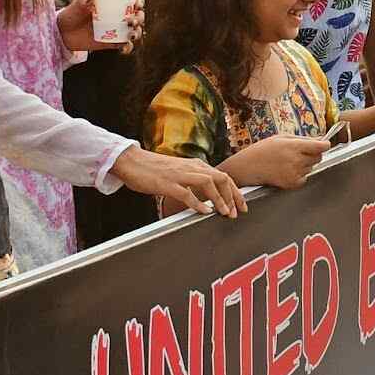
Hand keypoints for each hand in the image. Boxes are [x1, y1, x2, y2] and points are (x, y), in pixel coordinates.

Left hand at [58, 0, 143, 54]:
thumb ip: (83, 1)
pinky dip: (128, 47)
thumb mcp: (76, 5)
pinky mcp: (112, 43)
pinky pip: (125, 45)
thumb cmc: (71, 14)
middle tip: (131, 21)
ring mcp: (116, 30)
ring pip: (134, 31)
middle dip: (140, 18)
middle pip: (137, 16)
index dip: (139, 1)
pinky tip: (125, 47)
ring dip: (137, 32)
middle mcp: (118, 16)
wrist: (62, 32)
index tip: (138, 4)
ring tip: (131, 34)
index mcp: (113, 3)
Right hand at [110, 145, 245, 217]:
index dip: (235, 192)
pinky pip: (186, 193)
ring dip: (219, 199)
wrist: (132, 161)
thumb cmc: (155, 169)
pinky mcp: (167, 183)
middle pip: (221, 178)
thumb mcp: (180, 172)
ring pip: (208, 183)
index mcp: (196, 165)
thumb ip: (194, 180)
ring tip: (225, 213)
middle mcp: (191, 167)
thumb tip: (208, 194)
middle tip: (237, 213)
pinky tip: (204, 212)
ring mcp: (180, 174)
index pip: (223, 176)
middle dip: (232, 196)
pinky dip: (197, 203)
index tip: (242, 206)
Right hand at [233, 135, 330, 189]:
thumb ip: (303, 139)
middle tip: (301, 152)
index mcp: (294, 146)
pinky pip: (305, 178)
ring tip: (288, 161)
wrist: (249, 167)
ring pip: (311, 168)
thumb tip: (320, 139)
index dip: (324, 144)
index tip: (325, 143)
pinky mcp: (292, 184)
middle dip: (314, 154)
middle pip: (318, 157)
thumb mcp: (282, 137)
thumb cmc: (263, 150)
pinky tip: (287, 170)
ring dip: (305, 164)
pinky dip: (300, 175)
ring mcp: (294, 173)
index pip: (320, 147)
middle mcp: (296, 160)